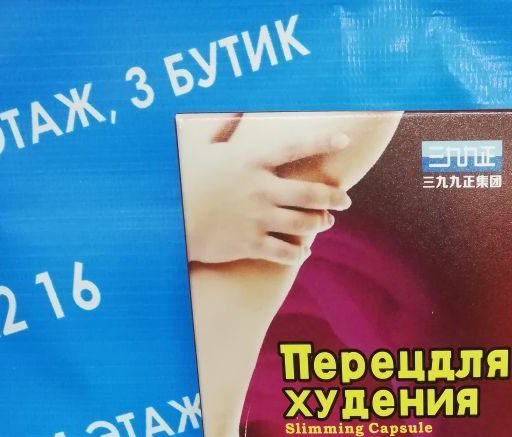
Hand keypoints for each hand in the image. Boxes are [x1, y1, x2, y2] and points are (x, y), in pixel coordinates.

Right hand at [177, 113, 352, 264]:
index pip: (295, 147)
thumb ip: (222, 127)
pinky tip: (303, 251)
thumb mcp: (197, 146)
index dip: (323, 142)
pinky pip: (286, 252)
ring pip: (305, 224)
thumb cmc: (180, 178)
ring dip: (321, 224)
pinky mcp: (250, 244)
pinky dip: (299, 253)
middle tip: (346, 200)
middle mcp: (259, 189)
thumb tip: (234, 108)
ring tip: (326, 222)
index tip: (345, 140)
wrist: (165, 219)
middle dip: (335, 197)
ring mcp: (257, 218)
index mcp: (250, 161)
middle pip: (311, 194)